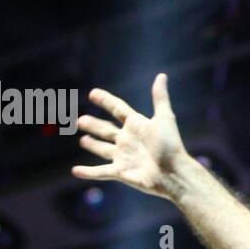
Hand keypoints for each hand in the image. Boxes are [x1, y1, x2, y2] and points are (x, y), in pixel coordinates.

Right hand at [72, 73, 189, 199]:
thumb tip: (162, 75)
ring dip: (92, 145)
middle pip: (106, 130)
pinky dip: (87, 172)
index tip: (93, 93)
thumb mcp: (164, 119)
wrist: (173, 173)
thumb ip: (160, 98)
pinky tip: (76, 171)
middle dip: (93, 125)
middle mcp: (128, 140)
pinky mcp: (120, 172)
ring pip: (102, 149)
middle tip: (80, 120)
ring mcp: (123, 156)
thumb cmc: (171, 147)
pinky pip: (100, 171)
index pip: (117, 109)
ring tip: (83, 140)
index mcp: (137, 125)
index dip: (106, 101)